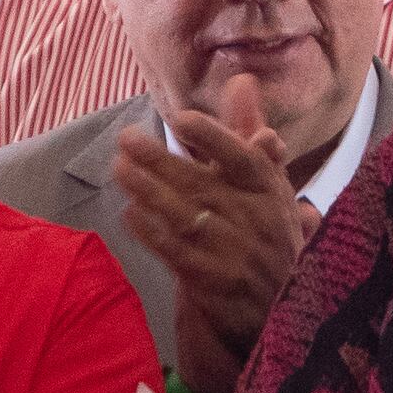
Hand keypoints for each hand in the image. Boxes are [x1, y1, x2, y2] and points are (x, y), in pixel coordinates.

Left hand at [118, 74, 316, 392]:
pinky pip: (178, 254)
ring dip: (149, 192)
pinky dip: (152, 233)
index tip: (180, 119)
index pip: (244, 159)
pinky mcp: (217, 285)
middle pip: (204, 186)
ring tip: (120, 169)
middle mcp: (259, 222)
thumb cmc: (263, 235)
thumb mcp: (265, 184)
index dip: (214, 138)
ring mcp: (238, 255)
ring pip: (187, 217)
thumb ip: (248, 133)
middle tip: (127, 139)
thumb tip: (241, 80)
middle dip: (162, 160)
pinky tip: (129, 214)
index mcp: (272, 192)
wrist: (272, 312)